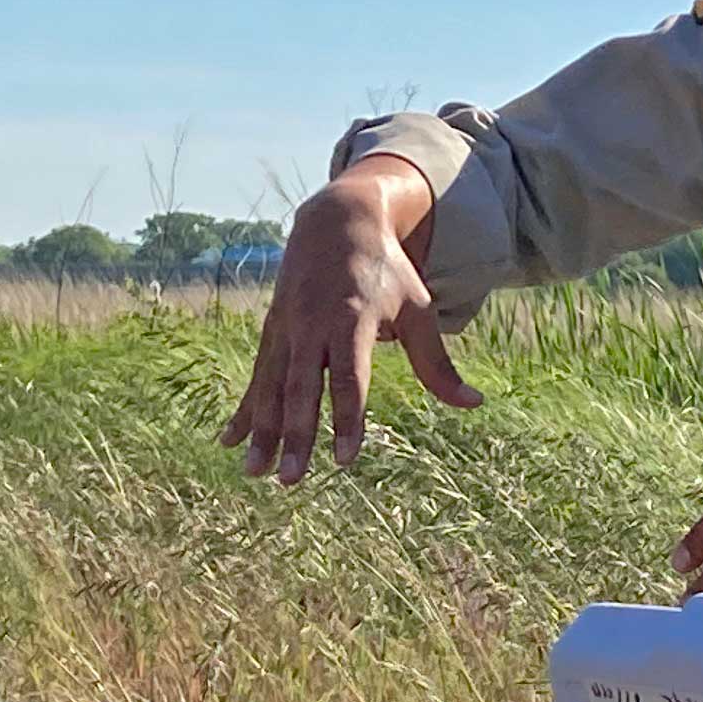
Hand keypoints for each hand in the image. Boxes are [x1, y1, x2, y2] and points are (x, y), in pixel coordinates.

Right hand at [220, 171, 478, 482]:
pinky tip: (229, 442)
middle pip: (302, 388)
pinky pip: (255, 376)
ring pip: (270, 386)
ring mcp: (287, 327)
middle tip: (291, 480)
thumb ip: (437, 361)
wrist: (336, 221)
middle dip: (295, 435)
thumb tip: (473, 403)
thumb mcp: (417, 307)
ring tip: (253, 473)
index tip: (344, 459)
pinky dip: (242, 409)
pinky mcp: (271, 330)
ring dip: (262, 431)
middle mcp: (312, 324)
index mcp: (352, 317)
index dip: (347, 418)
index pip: (349, 378)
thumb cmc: (387, 270)